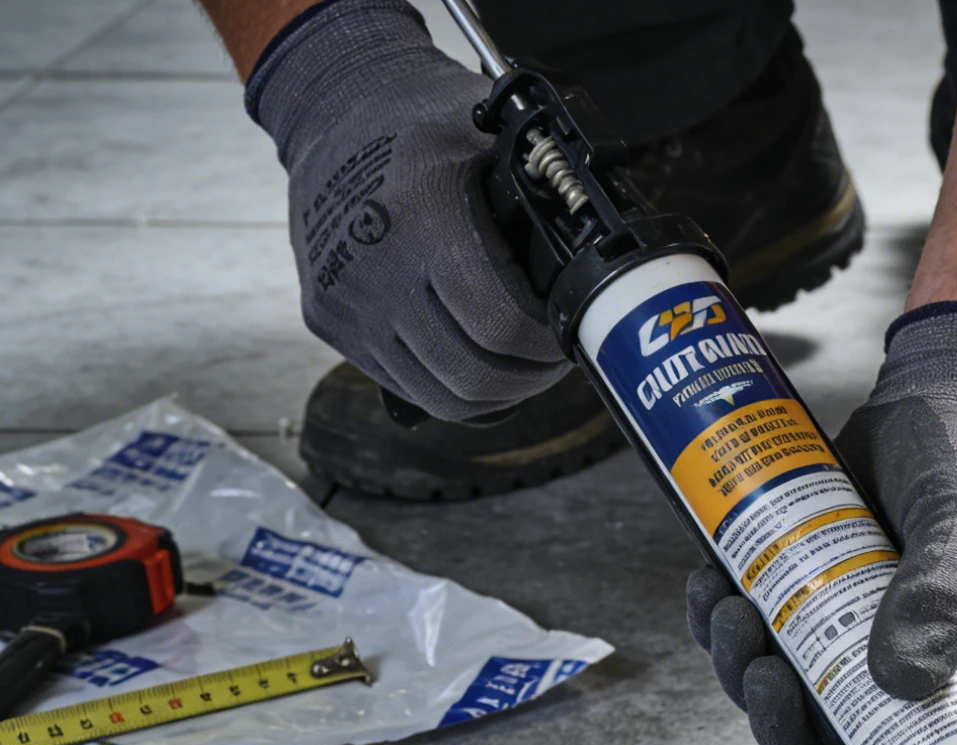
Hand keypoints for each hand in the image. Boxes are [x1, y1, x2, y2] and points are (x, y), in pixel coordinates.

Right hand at [247, 0, 567, 420]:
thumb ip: (541, 198)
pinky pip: (408, 386)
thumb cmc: (419, 119)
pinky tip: (477, 359)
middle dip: (530, 377)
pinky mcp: (328, 321)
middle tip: (553, 357)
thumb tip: (596, 258)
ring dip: (496, 391)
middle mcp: (375, 268)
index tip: (569, 332)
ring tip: (520, 363)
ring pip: (443, 396)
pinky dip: (453, 386)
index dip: (546, 344)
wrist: (328, 105)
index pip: (500, 324)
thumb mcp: (490, 138)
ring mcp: (345, 302)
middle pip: (474, 375)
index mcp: (421, 218)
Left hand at [687, 302, 956, 744]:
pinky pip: (767, 635)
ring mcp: (870, 637)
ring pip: (794, 692)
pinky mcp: (825, 596)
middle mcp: (926, 671)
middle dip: (782, 723)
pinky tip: (711, 586)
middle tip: (758, 668)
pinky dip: (727, 622)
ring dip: (745, 670)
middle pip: (842, 743)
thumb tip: (897, 682)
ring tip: (727, 611)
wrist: (948, 391)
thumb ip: (942, 598)